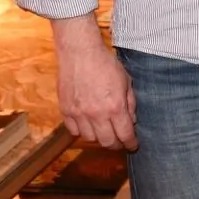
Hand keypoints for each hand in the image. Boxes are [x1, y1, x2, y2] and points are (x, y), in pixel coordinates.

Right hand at [53, 17, 137, 150]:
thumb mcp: (126, 81)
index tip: (133, 146)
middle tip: (120, 141)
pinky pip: (74, 131)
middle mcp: (96, 114)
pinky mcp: (65, 110)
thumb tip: (131, 121)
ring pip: (90, 139)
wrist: (80, 52)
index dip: (131, 143)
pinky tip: (88, 125)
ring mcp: (79, 114)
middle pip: (107, 142)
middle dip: (116, 144)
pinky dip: (82, 131)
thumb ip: (130, 103)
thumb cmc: (105, 64)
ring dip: (99, 138)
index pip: (125, 134)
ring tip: (104, 131)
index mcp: (115, 107)